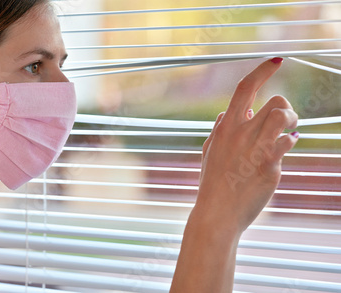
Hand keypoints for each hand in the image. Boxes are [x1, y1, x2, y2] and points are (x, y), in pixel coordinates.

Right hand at [195, 58, 298, 234]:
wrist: (217, 212)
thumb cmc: (211, 183)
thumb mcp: (209, 152)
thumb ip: (219, 130)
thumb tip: (227, 113)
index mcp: (225, 128)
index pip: (245, 89)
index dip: (262, 70)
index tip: (276, 60)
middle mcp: (241, 134)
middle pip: (276, 101)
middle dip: (285, 106)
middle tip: (283, 118)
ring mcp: (256, 148)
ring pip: (284, 116)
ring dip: (291, 119)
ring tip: (288, 130)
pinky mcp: (270, 164)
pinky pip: (288, 141)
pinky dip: (290, 140)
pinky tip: (284, 147)